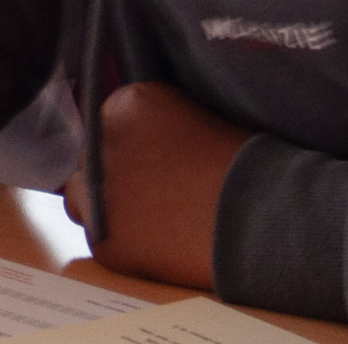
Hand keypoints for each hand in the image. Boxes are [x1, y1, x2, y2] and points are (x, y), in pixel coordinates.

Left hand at [63, 81, 253, 289]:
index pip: (109, 122)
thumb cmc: (248, 166)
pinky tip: (157, 244)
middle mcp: (102, 141)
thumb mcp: (200, 118)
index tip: (155, 161)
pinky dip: (121, 243)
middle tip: (154, 192)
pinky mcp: (105, 239)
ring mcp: (98, 192)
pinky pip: (99, 238)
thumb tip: (145, 140)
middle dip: (116, 173)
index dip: (132, 145)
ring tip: (146, 219)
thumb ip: (158, 124)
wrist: (267, 219)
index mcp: (126, 102)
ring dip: (104, 205)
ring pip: (81, 196)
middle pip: (91, 157)